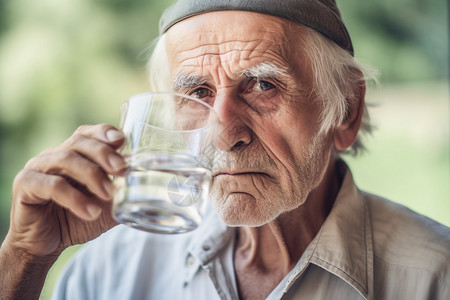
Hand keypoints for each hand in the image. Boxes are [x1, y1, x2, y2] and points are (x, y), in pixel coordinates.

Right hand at [3, 124, 125, 256]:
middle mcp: (54, 155)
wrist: (45, 245)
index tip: (122, 141)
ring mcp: (38, 167)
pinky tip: (90, 212)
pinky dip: (75, 198)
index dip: (104, 132)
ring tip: (107, 195)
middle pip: (79, 142)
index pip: (88, 133)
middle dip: (104, 154)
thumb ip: (125, 196)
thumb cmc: (76, 220)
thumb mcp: (107, 207)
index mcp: (73, 154)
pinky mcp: (25, 185)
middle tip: (121, 170)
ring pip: (66, 159)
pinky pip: (51, 185)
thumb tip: (155, 191)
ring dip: (92, 176)